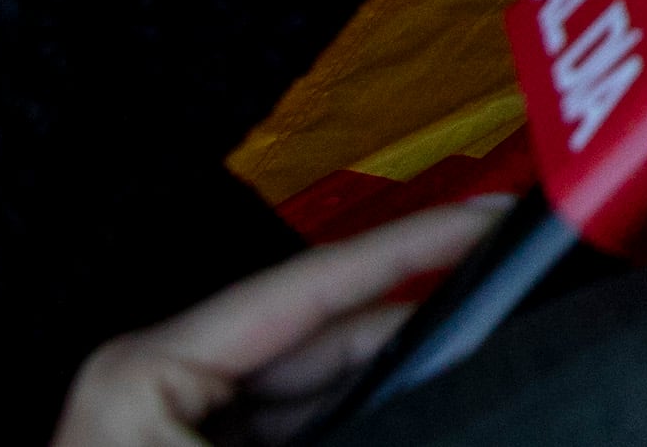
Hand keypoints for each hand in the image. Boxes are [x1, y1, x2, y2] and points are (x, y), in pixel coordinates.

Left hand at [54, 200, 498, 446]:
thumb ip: (357, 426)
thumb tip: (442, 407)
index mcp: (149, 372)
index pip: (308, 286)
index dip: (410, 247)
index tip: (483, 221)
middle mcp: (159, 387)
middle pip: (319, 342)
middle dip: (411, 338)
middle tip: (497, 319)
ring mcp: (175, 431)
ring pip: (313, 392)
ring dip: (388, 390)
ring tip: (461, 377)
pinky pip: (292, 429)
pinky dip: (353, 424)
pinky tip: (410, 419)